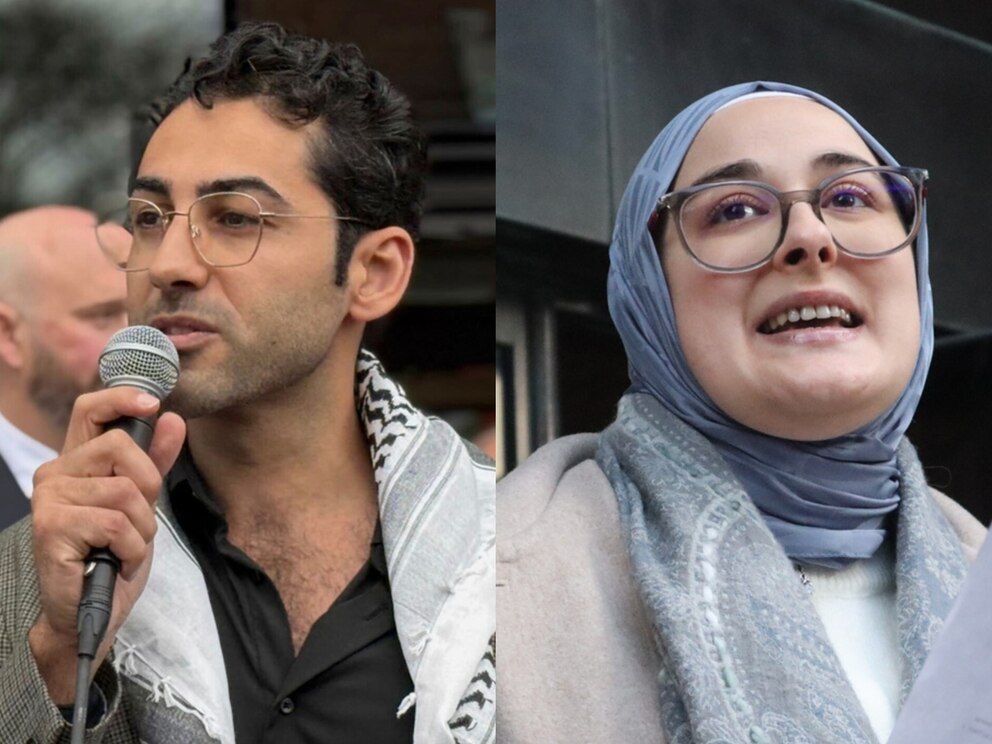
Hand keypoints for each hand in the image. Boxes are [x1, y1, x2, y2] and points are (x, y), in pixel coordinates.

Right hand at [27, 387, 185, 703]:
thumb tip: (172, 419)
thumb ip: (155, 462)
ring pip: (124, 491)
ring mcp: (49, 499)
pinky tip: (117, 562)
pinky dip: (131, 548)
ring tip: (125, 547)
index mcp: (76, 462)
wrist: (91, 612)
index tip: (153, 405)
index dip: (122, 398)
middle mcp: (55, 473)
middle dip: (148, 485)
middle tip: (140, 520)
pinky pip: (116, 523)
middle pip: (119, 447)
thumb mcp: (143, 504)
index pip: (91, 410)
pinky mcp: (51, 528)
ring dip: (141, 528)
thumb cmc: (111, 556)